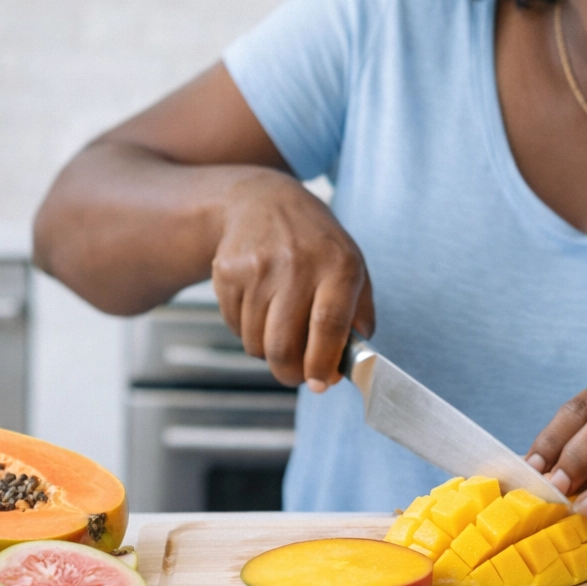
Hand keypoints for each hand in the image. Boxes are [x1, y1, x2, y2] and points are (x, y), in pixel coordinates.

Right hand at [211, 171, 373, 388]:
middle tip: (297, 375)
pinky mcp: (227, 272)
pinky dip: (248, 330)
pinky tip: (260, 305)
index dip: (323, 363)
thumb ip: (358, 315)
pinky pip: (235, 327)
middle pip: (284, 344)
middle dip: (290, 373)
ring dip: (268, 351)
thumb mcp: (352, 265)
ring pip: (256, 343)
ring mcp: (257, 268)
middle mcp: (297, 264)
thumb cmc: (315, 243)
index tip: (321, 384)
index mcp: (338, 265)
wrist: (262, 201)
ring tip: (280, 327)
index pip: (328, 325)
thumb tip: (345, 366)